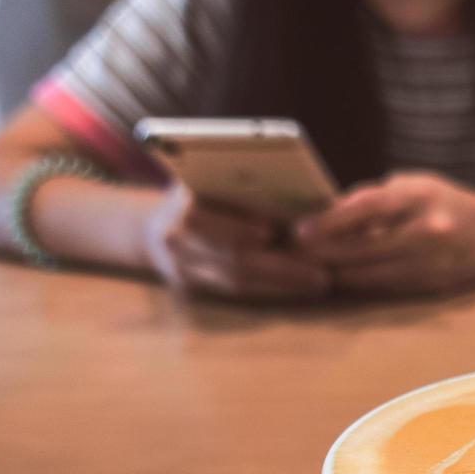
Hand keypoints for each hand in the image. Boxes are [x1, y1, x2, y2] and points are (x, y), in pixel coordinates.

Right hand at [141, 185, 329, 298]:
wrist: (152, 230)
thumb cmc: (202, 194)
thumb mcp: (216, 180)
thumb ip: (249, 188)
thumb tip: (311, 203)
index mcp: (184, 201)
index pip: (230, 214)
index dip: (261, 223)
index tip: (299, 231)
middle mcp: (176, 235)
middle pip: (235, 256)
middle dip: (283, 266)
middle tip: (323, 273)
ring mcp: (181, 265)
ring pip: (237, 281)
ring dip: (282, 284)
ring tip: (318, 283)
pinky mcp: (191, 287)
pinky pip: (235, 293)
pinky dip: (270, 292)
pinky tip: (297, 290)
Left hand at [294, 173, 474, 294]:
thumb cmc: (446, 202)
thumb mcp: (414, 185)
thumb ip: (373, 197)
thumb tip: (324, 214)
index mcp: (421, 198)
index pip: (366, 209)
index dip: (329, 223)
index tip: (300, 231)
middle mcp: (427, 232)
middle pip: (362, 250)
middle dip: (324, 253)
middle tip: (294, 252)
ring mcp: (430, 263)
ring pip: (368, 276)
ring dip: (336, 272)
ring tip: (311, 266)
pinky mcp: (430, 287)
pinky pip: (383, 288)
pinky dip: (358, 282)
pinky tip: (339, 276)